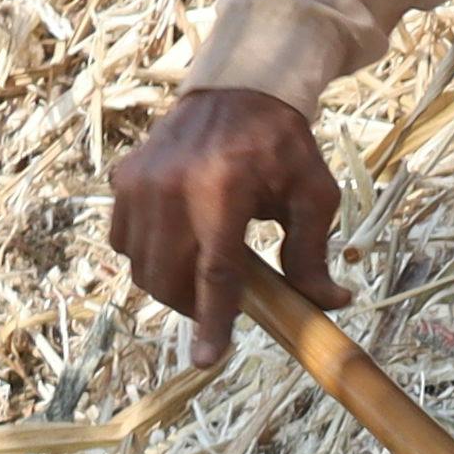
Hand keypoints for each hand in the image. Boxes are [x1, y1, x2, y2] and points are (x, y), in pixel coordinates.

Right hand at [106, 87, 340, 364]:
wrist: (236, 93)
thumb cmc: (283, 146)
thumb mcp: (314, 195)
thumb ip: (313, 252)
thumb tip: (331, 303)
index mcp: (222, 190)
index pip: (214, 272)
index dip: (212, 321)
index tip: (207, 360)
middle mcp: (170, 188)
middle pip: (169, 277)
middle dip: (194, 306)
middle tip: (222, 305)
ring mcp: (138, 184)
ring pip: (141, 266)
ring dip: (171, 285)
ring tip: (204, 274)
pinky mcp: (121, 181)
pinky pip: (123, 241)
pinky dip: (148, 258)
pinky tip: (179, 247)